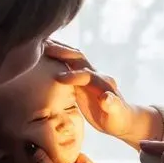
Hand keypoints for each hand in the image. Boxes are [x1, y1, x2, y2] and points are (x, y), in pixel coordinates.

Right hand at [46, 44, 160, 146]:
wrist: (121, 118)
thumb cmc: (118, 119)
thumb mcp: (117, 115)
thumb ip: (112, 105)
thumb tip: (106, 98)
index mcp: (104, 83)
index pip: (87, 75)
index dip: (73, 76)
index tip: (58, 78)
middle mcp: (96, 75)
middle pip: (80, 59)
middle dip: (63, 53)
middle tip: (45, 48)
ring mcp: (88, 75)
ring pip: (73, 57)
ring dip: (59, 49)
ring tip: (41, 43)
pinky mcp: (81, 79)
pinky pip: (68, 64)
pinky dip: (57, 56)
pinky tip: (44, 53)